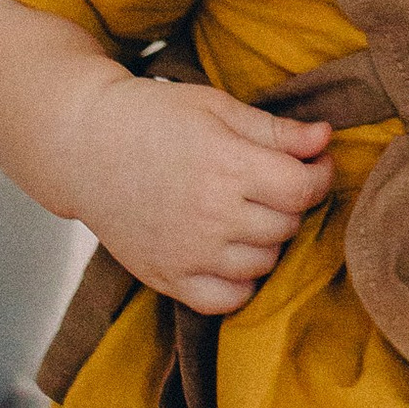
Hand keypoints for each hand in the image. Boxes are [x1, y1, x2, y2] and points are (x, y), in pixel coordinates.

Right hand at [63, 77, 334, 314]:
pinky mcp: (166, 278)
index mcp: (227, 166)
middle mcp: (211, 215)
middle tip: (271, 183)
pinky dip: (239, 282)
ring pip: (264, 263)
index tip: (312, 164)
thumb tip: (325, 138)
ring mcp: (188, 253)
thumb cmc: (151, 117)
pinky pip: (227, 300)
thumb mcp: (217, 107)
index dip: (318, 175)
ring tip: (247, 212)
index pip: (302, 189)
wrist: (83, 145)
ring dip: (267, 240)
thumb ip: (275, 130)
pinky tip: (230, 252)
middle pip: (286, 225)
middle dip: (290, 203)